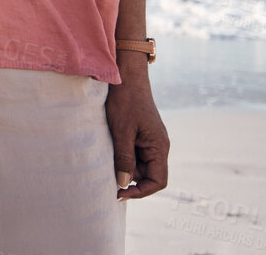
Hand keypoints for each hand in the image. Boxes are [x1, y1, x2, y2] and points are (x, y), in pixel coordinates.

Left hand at [107, 58, 168, 199]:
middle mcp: (158, 146)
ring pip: (139, 163)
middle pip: (147, 174)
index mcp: (159, 147)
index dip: (141, 191)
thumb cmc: (124, 100)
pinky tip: (109, 145)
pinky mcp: (141, 133)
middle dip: (129, 176)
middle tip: (107, 171)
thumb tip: (123, 183)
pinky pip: (134, 152)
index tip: (119, 192)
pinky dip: (122, 153)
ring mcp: (150, 139)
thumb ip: (124, 158)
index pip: (158, 181)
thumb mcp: (122, 131)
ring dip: (124, 163)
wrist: (125, 75)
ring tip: (106, 152)